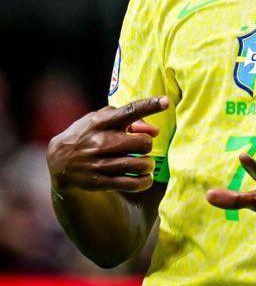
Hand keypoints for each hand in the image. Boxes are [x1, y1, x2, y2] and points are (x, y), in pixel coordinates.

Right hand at [46, 96, 168, 193]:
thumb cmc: (88, 134)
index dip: (149, 105)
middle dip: (147, 144)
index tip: (166, 102)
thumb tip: (155, 130)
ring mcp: (100, 163)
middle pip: (142, 142)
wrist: (59, 160)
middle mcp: (101, 142)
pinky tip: (144, 178)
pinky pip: (132, 184)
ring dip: (148, 165)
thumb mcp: (102, 119)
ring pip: (141, 165)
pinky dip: (144, 181)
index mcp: (102, 122)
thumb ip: (130, 119)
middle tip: (143, 147)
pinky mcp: (100, 181)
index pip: (129, 111)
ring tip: (145, 164)